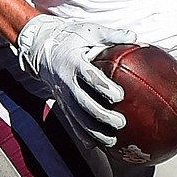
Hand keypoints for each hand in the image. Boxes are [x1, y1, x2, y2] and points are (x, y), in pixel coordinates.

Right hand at [16, 15, 137, 147]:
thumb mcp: (89, 31)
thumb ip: (112, 36)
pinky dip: (82, 134)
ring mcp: (62, 94)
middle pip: (84, 102)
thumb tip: (136, 37)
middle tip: (120, 122)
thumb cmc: (69, 36)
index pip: (90, 77)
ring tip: (112, 140)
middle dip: (102, 115)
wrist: (40, 45)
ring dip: (94, 131)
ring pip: (77, 117)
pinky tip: (94, 144)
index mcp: (74, 61)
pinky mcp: (60, 102)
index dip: (104, 87)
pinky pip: (71, 121)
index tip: (120, 96)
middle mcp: (66, 80)